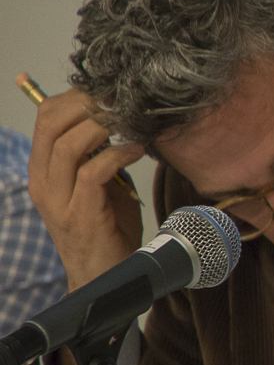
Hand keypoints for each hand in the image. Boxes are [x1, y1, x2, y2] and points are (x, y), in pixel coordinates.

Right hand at [26, 88, 143, 291]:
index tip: (109, 88)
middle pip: (51, 125)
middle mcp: (44, 182)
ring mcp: (59, 200)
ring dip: (102, 126)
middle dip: (86, 103)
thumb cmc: (107, 226)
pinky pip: (93, 174)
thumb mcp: (101, 183)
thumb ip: (102, 153)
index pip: (46, 117)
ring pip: (68, 146)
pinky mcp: (81, 215)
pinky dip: (117, 155)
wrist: (106, 276)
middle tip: (119, 97)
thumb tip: (123, 115)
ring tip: (129, 119)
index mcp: (45, 170)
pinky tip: (138, 149)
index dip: (76, 96)